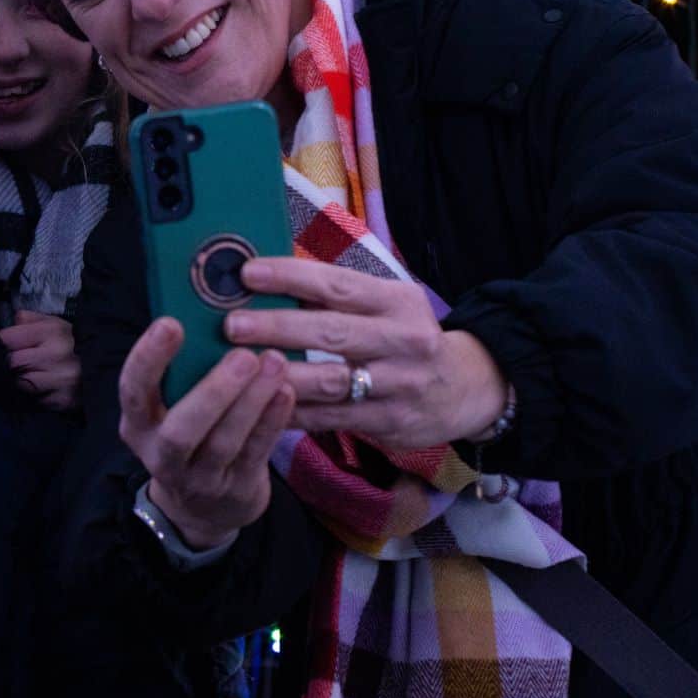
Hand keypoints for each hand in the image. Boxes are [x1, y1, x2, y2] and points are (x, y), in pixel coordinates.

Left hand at [0, 311, 79, 411]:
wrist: (108, 367)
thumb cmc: (74, 343)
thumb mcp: (54, 324)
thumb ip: (29, 320)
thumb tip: (10, 325)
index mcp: (52, 331)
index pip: (7, 338)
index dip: (6, 343)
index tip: (12, 346)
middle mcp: (56, 355)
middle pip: (12, 362)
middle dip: (14, 363)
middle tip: (24, 362)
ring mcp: (60, 380)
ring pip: (21, 382)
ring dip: (23, 380)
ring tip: (35, 376)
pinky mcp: (63, 400)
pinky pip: (36, 400)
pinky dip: (37, 395)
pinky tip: (46, 388)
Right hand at [117, 318, 294, 549]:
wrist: (203, 508)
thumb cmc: (188, 434)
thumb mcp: (169, 409)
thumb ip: (182, 373)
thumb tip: (208, 310)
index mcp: (137, 424)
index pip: (132, 392)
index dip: (148, 359)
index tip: (170, 323)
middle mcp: (161, 455)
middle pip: (180, 430)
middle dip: (213, 391)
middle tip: (242, 354)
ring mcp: (199, 478)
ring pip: (224, 442)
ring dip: (251, 401)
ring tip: (274, 363)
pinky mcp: (236, 489)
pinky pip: (255, 452)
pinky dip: (271, 421)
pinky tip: (285, 391)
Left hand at [225, 257, 508, 448]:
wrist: (466, 388)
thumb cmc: (403, 336)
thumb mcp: (386, 305)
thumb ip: (337, 295)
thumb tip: (262, 279)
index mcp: (397, 302)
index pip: (338, 285)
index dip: (291, 277)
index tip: (248, 274)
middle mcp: (403, 341)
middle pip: (332, 332)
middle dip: (278, 327)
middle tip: (231, 324)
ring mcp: (399, 385)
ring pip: (330, 382)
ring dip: (280, 375)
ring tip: (238, 370)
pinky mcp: (390, 422)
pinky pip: (332, 419)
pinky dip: (293, 412)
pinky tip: (258, 405)